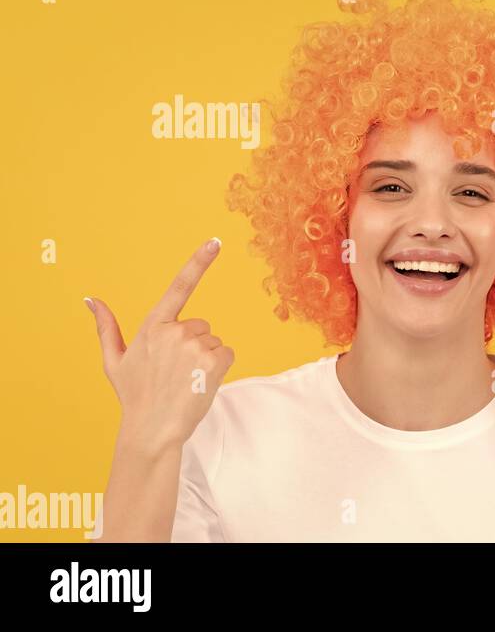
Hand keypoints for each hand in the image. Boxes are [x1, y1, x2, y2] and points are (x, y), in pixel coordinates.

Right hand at [87, 238, 234, 451]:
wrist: (152, 429)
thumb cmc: (135, 395)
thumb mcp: (114, 360)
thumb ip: (106, 327)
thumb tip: (90, 299)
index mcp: (152, 326)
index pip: (179, 287)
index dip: (198, 262)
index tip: (215, 241)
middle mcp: (174, 331)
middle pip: (201, 325)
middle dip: (194, 344)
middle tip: (176, 371)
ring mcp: (195, 345)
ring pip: (214, 341)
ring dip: (206, 359)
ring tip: (186, 380)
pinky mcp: (214, 360)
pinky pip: (227, 353)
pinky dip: (219, 368)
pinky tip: (200, 383)